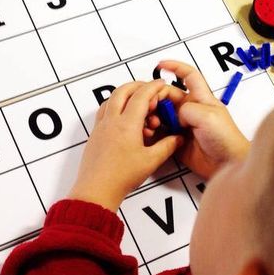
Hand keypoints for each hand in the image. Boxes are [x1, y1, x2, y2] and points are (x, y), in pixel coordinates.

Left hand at [68, 80, 182, 211]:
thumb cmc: (120, 177)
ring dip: (125, 95)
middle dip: (138, 85)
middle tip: (149, 90)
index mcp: (127, 124)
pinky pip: (105, 111)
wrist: (96, 190)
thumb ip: (167, 146)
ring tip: (137, 103)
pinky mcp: (95, 134)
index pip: (142, 95)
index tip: (161, 84)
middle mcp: (112, 121)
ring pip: (111, 99)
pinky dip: (115, 106)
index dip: (153, 87)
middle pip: (123, 91)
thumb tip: (177, 138)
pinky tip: (123, 118)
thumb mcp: (151, 161)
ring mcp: (101, 126)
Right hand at [157, 61, 249, 179]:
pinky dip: (152, 131)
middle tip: (150, 106)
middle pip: (168, 95)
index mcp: (201, 98)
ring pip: (161, 113)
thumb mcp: (207, 116)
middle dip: (156, 97)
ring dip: (152, 115)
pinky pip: (160, 132)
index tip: (160, 65)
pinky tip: (150, 133)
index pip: (188, 76)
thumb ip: (187, 109)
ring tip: (151, 123)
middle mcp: (190, 110)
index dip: (176, 67)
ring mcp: (183, 125)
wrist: (227, 164)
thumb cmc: (225, 139)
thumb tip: (173, 115)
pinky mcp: (177, 140)